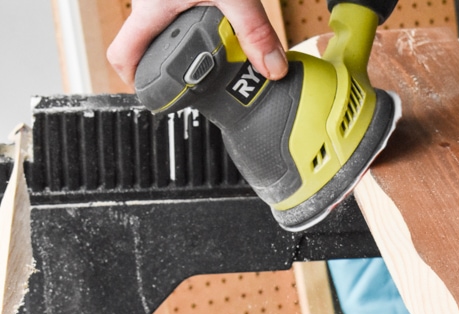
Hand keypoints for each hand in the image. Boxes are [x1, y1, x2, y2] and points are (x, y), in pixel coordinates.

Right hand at [107, 0, 287, 86]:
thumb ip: (254, 32)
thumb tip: (272, 69)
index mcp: (152, 9)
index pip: (122, 54)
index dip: (132, 79)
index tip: (153, 95)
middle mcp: (153, 1)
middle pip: (150, 45)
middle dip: (175, 66)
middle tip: (201, 81)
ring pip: (172, 27)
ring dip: (194, 44)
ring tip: (220, 56)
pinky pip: (188, 10)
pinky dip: (207, 22)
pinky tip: (227, 26)